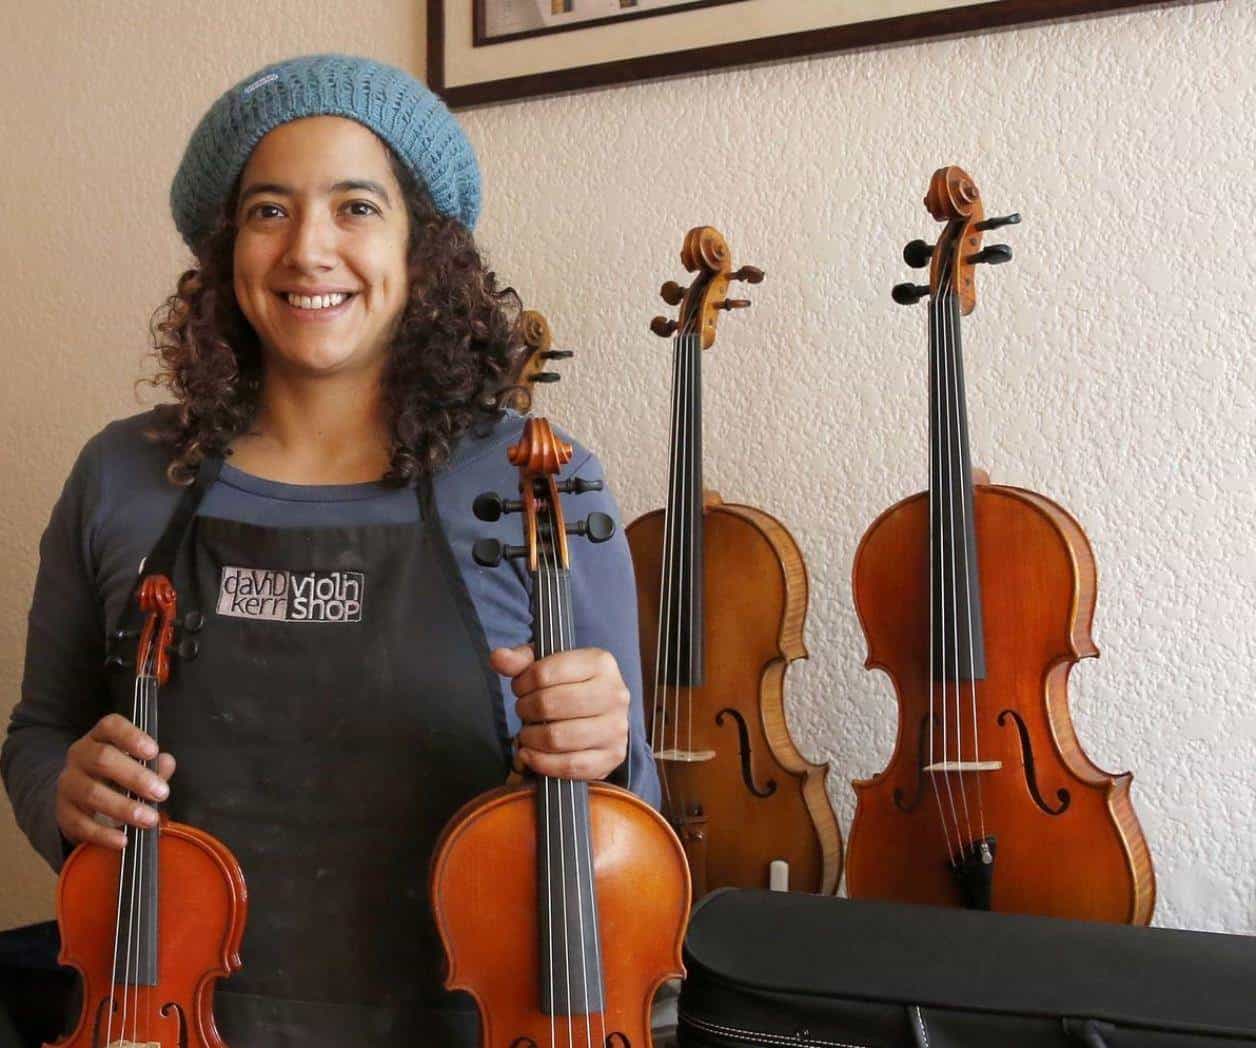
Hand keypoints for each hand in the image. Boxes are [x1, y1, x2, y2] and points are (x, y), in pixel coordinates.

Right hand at [56, 714, 174, 849]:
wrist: (81, 802)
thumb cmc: (118, 778)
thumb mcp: (137, 766)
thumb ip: (154, 764)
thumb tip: (165, 763)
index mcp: (100, 738)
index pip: (111, 726)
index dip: (131, 736)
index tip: (153, 751)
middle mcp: (80, 756)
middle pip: (102, 759)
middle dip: (135, 777)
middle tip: (162, 793)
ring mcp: (68, 784)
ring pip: (92, 793)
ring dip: (124, 807)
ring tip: (149, 819)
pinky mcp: (63, 812)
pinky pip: (81, 823)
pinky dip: (103, 834)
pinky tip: (123, 840)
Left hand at [490, 646, 629, 781]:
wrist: (602, 713)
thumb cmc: (571, 686)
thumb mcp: (547, 665)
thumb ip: (520, 660)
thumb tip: (498, 658)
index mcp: (601, 663)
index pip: (544, 674)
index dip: (522, 683)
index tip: (520, 688)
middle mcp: (615, 694)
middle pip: (548, 705)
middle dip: (525, 710)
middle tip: (524, 711)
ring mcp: (616, 728)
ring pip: (557, 737)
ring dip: (530, 737)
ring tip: (528, 732)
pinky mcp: (612, 757)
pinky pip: (569, 765)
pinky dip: (541, 762)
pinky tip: (530, 754)